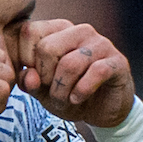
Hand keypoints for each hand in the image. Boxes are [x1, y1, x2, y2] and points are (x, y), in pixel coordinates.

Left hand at [18, 20, 133, 126]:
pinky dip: (82, 91)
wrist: (103, 111)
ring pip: (70, 63)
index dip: (25, 59)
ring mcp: (100, 44)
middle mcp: (80, 31)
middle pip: (47, 48)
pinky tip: (78, 98)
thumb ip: (29, 82)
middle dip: (45, 78)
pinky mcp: (117, 61)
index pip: (29, 31)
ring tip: (65, 99)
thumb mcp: (42, 91)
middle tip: (52, 91)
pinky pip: (95, 72)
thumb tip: (29, 76)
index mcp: (59, 30)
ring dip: (62, 90)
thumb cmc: (71, 94)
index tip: (35, 77)